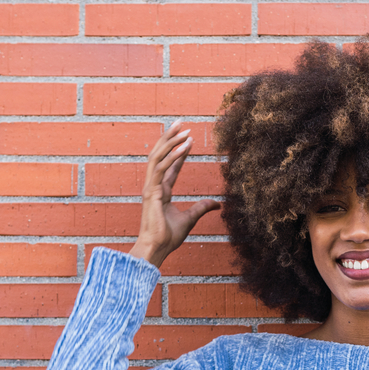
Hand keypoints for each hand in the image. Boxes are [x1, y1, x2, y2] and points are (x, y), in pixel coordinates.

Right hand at [129, 121, 219, 267]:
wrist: (157, 247)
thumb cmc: (168, 236)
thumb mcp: (190, 219)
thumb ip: (202, 208)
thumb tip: (217, 204)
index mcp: (160, 191)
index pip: (169, 166)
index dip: (179, 152)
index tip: (189, 140)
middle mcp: (153, 186)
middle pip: (160, 155)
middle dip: (169, 137)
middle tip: (180, 122)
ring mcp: (150, 187)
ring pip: (158, 157)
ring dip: (170, 141)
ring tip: (183, 128)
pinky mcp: (151, 191)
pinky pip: (161, 169)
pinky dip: (172, 157)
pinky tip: (183, 147)